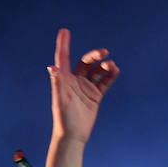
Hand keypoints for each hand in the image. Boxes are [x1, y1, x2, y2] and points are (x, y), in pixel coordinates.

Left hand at [48, 28, 118, 145]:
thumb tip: (52, 67)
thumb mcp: (60, 99)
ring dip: (105, 65)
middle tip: (104, 53)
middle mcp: (75, 82)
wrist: (73, 136)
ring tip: (111, 66)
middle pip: (85, 62)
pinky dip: (110, 74)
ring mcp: (86, 88)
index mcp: (64, 80)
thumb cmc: (64, 119)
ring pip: (97, 71)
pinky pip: (105, 81)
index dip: (64, 44)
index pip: (63, 58)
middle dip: (94, 55)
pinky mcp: (95, 96)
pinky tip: (115, 70)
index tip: (65, 31)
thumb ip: (58, 82)